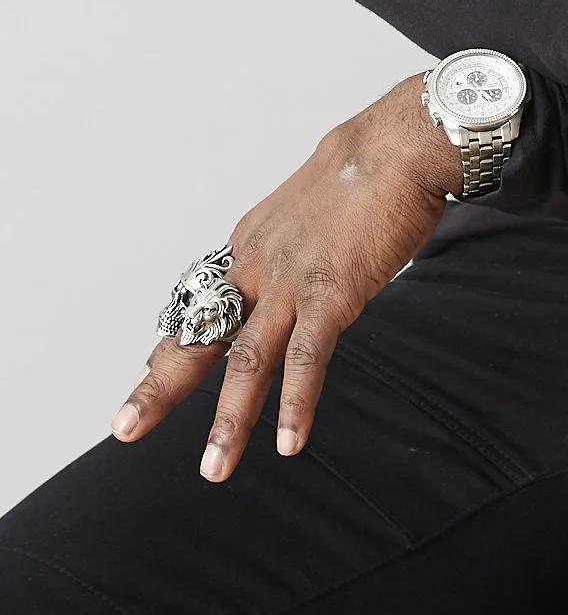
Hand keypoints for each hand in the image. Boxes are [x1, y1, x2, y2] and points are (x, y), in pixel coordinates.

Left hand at [111, 73, 458, 482]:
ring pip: (248, 363)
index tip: (144, 378)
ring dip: (229, 421)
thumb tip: (304, 263)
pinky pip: (308, 359)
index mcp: (249, 245)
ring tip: (214, 468)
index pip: (199, 307)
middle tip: (124, 428)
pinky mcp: (331, 293)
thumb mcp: (309, 209)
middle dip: (159, 387)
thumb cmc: (366, 172)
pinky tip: (288, 442)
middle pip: (199, 336)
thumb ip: (296, 245)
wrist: (396, 147)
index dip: (171, 346)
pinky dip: (296, 404)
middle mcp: (257, 266)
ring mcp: (290, 282)